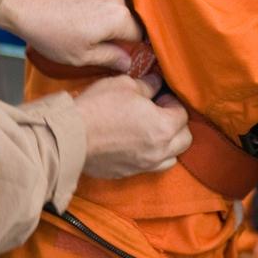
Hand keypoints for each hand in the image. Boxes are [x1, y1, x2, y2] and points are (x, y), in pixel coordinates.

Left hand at [0, 0, 141, 70]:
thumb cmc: (49, 32)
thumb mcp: (80, 56)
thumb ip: (110, 58)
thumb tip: (127, 62)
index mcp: (118, 17)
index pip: (137, 35)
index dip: (127, 46)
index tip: (113, 52)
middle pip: (124, 16)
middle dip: (112, 29)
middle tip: (88, 40)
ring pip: (109, 1)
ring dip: (100, 12)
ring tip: (74, 22)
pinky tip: (68, 7)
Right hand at [74, 74, 192, 177]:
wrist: (72, 136)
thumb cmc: (100, 106)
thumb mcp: (126, 84)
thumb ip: (148, 85)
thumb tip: (156, 83)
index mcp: (162, 127)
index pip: (182, 115)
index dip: (172, 101)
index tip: (158, 95)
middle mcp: (158, 151)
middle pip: (184, 140)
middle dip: (177, 124)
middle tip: (159, 111)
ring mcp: (144, 166)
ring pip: (171, 158)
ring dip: (168, 143)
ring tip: (151, 129)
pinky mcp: (129, 174)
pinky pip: (152, 167)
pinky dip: (152, 155)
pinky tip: (137, 142)